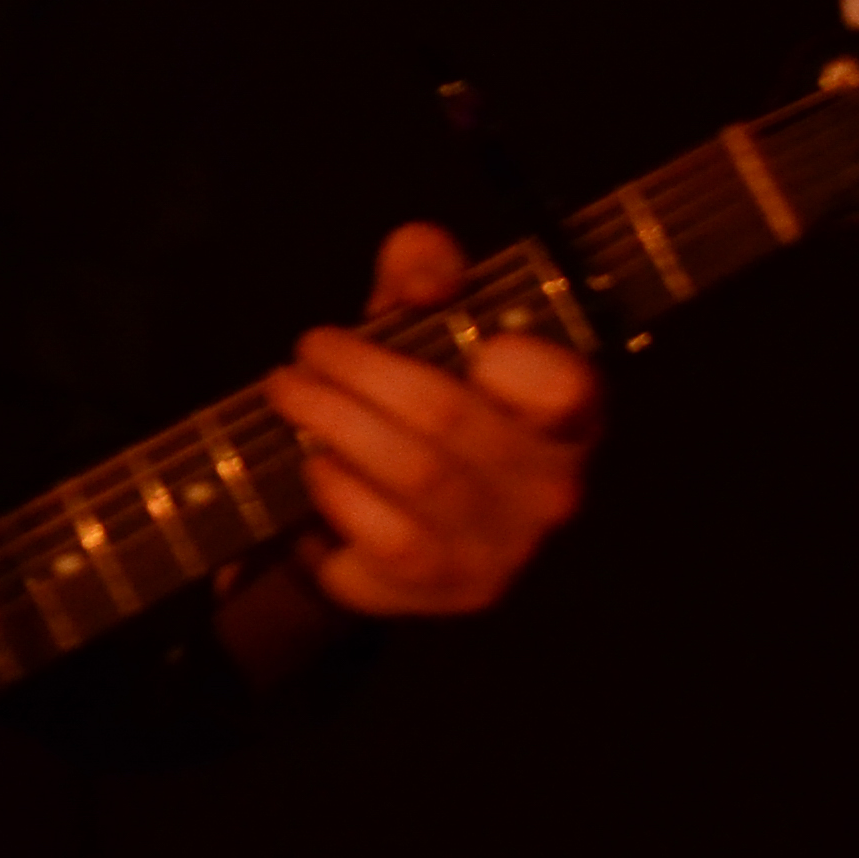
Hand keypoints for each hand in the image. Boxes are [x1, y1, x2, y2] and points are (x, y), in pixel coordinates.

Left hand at [260, 222, 599, 619]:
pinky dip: (339, 492)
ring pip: (412, 473)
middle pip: (448, 415)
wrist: (395, 523)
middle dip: (359, 372)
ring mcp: (508, 546)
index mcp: (569, 415)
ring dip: (334, 422)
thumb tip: (424, 268)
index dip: (506, 355)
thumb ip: (427, 272)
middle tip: (307, 351)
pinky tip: (316, 464)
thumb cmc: (423, 403)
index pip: (564, 386)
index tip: (437, 319)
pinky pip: (386, 536)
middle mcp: (553, 486)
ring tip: (290, 393)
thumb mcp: (424, 325)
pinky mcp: (454, 589)